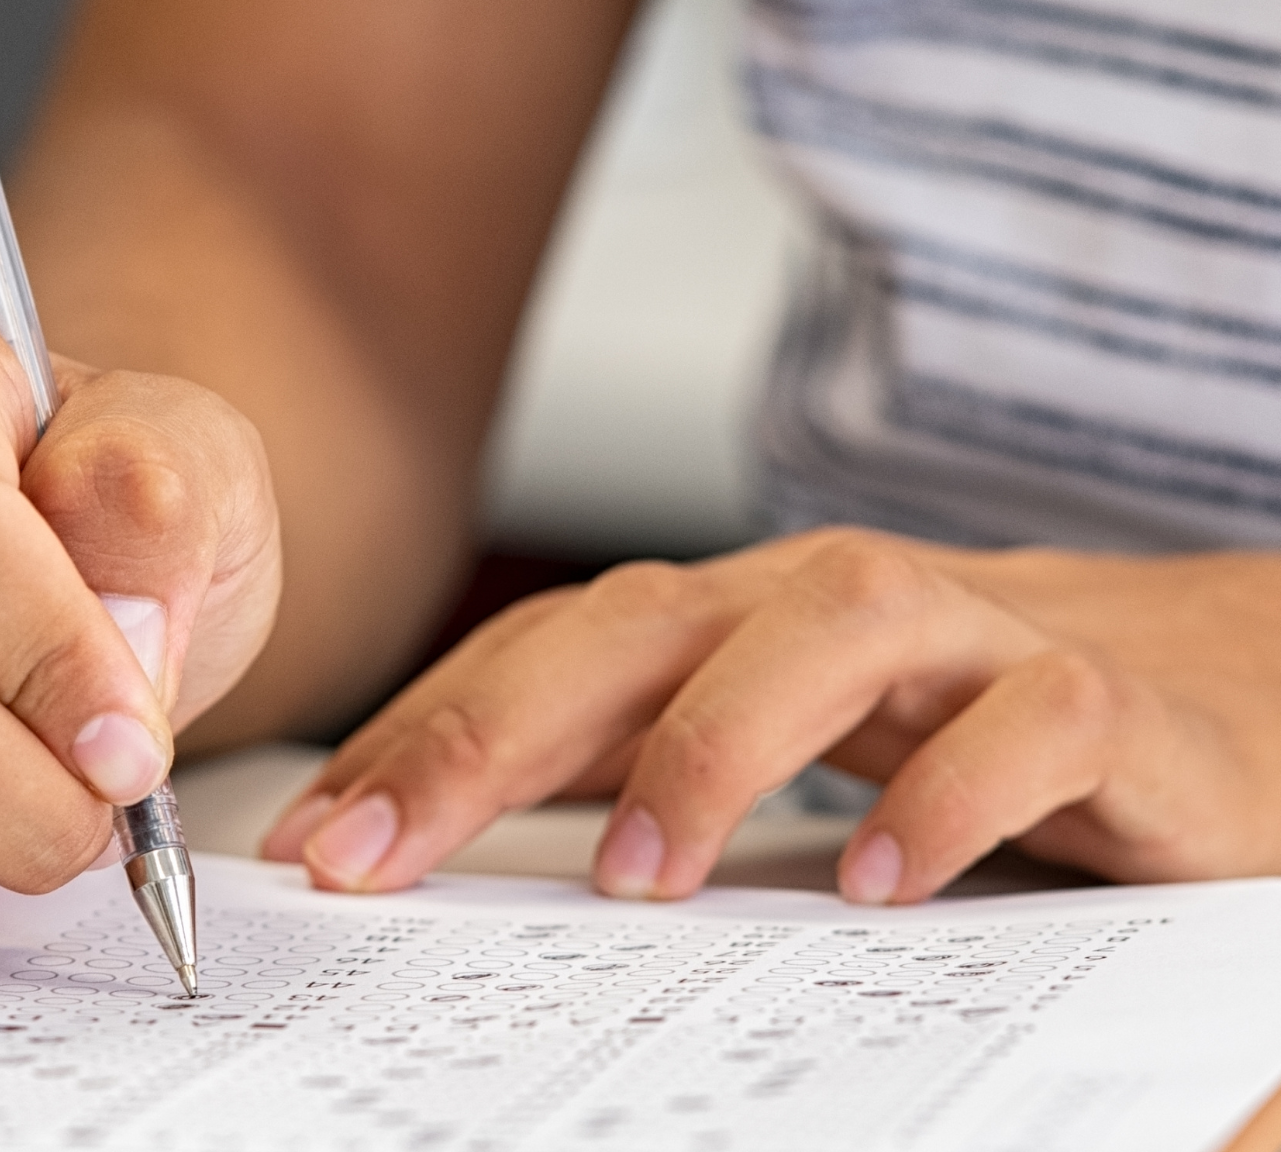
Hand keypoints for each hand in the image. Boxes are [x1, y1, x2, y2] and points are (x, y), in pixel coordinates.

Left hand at [261, 527, 1280, 903]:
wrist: (1209, 685)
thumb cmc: (954, 724)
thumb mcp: (769, 754)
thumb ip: (628, 783)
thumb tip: (439, 851)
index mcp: (724, 620)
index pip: (540, 652)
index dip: (418, 735)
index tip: (314, 843)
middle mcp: (816, 604)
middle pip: (635, 625)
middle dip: (492, 733)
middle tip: (385, 854)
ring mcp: (963, 637)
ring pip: (824, 632)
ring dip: (713, 747)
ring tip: (635, 878)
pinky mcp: (1100, 701)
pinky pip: (1027, 723)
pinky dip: (946, 796)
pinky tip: (878, 883)